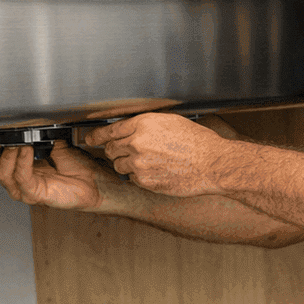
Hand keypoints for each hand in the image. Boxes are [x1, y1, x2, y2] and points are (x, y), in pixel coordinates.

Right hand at [0, 138, 115, 210]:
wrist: (96, 184)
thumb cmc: (80, 169)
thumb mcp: (56, 144)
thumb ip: (41, 135)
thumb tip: (32, 120)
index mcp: (20, 167)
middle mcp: (18, 179)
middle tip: (4, 133)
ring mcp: (24, 189)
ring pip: (2, 172)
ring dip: (8, 153)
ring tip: (18, 140)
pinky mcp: (35, 195)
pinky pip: (21, 177)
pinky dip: (22, 161)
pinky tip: (27, 148)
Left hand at [88, 113, 230, 197]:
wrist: (212, 164)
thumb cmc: (197, 142)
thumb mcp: (170, 122)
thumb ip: (146, 125)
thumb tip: (131, 129)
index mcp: (143, 124)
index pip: (110, 130)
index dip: (97, 135)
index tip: (91, 138)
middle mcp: (137, 143)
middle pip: (111, 149)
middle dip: (115, 151)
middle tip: (126, 153)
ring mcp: (140, 163)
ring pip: (120, 166)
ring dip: (128, 165)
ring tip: (148, 163)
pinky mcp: (145, 181)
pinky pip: (133, 179)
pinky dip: (140, 177)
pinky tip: (157, 172)